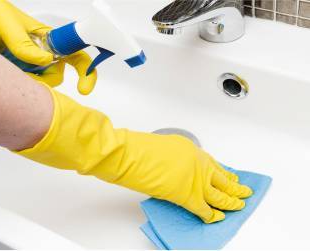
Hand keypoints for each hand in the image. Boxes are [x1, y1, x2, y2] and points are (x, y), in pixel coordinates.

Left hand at [0, 0, 97, 94]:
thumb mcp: (5, 23)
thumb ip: (23, 43)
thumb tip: (44, 60)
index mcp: (44, 37)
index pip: (74, 54)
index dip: (85, 71)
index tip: (84, 88)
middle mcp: (36, 52)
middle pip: (55, 76)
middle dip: (47, 81)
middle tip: (28, 76)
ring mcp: (22, 63)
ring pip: (37, 84)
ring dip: (28, 84)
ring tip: (8, 71)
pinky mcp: (7, 72)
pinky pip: (18, 87)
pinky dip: (15, 88)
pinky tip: (1, 78)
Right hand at [18, 85, 252, 222]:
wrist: (127, 155)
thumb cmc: (135, 148)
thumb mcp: (159, 146)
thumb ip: (172, 158)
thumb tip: (173, 169)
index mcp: (190, 148)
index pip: (212, 163)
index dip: (223, 172)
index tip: (230, 175)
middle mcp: (197, 162)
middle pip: (221, 177)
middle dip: (234, 186)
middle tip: (243, 191)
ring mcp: (194, 179)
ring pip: (220, 193)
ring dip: (231, 201)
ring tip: (239, 205)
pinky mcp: (188, 195)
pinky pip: (205, 208)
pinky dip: (211, 215)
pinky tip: (217, 218)